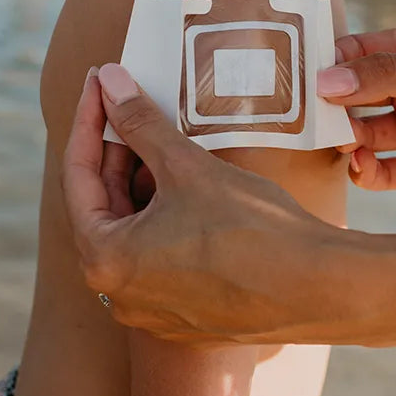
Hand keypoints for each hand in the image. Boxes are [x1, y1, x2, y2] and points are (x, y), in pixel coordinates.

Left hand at [62, 64, 365, 344]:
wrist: (318, 288)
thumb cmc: (250, 228)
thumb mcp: (187, 167)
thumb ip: (141, 123)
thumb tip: (110, 81)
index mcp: (104, 260)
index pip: (77, 175)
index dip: (90, 119)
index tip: (99, 82)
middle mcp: (116, 294)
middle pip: (103, 204)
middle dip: (116, 150)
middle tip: (129, 101)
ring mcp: (150, 310)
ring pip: (133, 229)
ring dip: (140, 181)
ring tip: (160, 135)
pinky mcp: (183, 314)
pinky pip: (158, 253)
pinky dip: (163, 214)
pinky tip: (185, 182)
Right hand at [318, 25, 395, 200]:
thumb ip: (390, 76)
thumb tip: (327, 80)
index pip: (356, 51)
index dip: (324, 63)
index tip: (294, 78)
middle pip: (352, 95)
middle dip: (328, 107)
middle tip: (309, 121)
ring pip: (362, 134)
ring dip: (345, 140)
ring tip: (341, 145)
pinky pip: (383, 172)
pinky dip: (366, 173)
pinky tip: (362, 170)